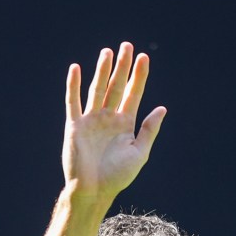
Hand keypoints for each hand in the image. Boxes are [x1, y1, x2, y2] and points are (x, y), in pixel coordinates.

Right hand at [63, 42, 166, 203]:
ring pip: (97, 89)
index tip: (144, 58)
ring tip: (107, 52)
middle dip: (122, 67)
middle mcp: (108, 119)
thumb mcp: (139, 153)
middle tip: (127, 45)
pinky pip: (73, 101)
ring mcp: (91, 120)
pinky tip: (77, 69)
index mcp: (125, 125)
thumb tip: (162, 108)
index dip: (139, 77)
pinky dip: (74, 85)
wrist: (94, 190)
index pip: (133, 95)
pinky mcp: (75, 125)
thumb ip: (150, 130)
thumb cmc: (117, 176)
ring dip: (102, 70)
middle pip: (116, 87)